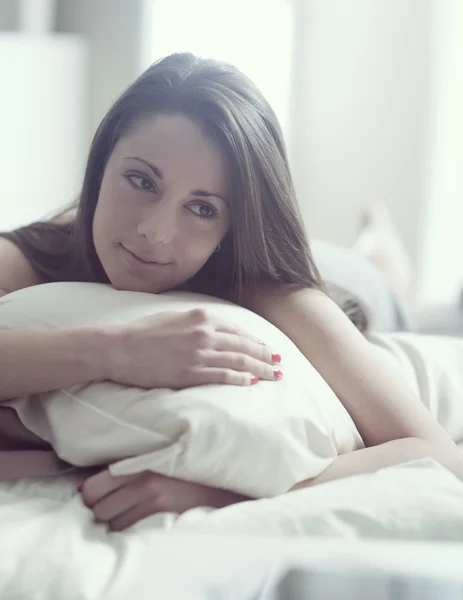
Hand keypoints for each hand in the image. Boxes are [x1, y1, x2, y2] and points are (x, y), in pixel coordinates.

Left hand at [78, 468, 248, 530]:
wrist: (217, 480)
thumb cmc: (182, 468)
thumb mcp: (153, 459)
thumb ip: (123, 468)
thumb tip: (85, 488)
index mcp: (136, 462)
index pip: (93, 486)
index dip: (90, 495)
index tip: (96, 496)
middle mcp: (140, 479)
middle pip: (98, 506)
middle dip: (100, 509)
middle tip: (112, 506)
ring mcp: (151, 497)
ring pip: (111, 521)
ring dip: (114, 520)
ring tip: (127, 512)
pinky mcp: (161, 513)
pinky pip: (128, 529)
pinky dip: (127, 529)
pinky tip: (139, 520)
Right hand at [105, 308, 281, 388]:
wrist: (119, 347)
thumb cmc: (142, 332)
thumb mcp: (174, 316)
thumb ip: (197, 322)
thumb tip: (213, 329)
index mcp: (202, 316)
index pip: (238, 331)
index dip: (256, 341)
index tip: (267, 348)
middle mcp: (205, 333)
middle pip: (244, 346)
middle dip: (265, 356)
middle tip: (279, 364)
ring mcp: (199, 353)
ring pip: (239, 362)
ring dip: (260, 369)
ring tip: (274, 375)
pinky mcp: (191, 372)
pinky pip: (223, 376)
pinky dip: (240, 379)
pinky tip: (251, 383)